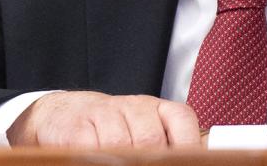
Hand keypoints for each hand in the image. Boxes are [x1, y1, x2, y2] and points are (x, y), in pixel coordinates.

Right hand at [6, 91, 202, 148]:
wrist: (63, 114)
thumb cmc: (112, 130)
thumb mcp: (147, 131)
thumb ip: (174, 142)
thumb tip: (203, 153)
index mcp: (158, 108)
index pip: (181, 120)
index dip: (186, 146)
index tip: (183, 161)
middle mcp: (133, 105)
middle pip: (152, 139)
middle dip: (152, 161)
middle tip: (147, 165)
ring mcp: (103, 113)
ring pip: (121, 144)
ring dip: (123, 161)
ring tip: (122, 162)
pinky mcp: (76, 127)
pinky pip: (92, 147)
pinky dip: (98, 158)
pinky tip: (99, 160)